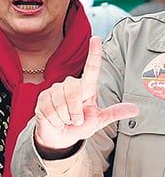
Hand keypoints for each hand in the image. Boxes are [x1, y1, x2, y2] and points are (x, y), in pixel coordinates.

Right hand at [32, 36, 139, 154]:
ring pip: (61, 102)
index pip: (91, 69)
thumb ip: (114, 113)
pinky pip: (51, 109)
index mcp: (85, 89)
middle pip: (74, 89)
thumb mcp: (99, 120)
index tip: (96, 39)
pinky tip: (55, 119)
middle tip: (76, 120)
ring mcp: (54, 90)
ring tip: (65, 119)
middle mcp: (69, 86)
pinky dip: (56, 120)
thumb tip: (135, 109)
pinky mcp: (42, 98)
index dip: (94, 54)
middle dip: (76, 111)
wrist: (60, 136)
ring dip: (66, 117)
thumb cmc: (79, 126)